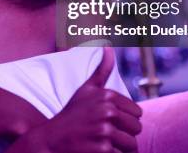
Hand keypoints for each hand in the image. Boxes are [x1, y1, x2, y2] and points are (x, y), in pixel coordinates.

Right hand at [9, 48, 141, 152]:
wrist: (50, 140)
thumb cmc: (71, 116)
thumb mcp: (85, 91)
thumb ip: (101, 70)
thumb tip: (108, 45)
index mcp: (106, 95)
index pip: (137, 113)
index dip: (124, 121)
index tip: (107, 122)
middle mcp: (107, 111)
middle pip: (137, 129)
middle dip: (124, 135)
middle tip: (104, 136)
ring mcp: (104, 131)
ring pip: (132, 145)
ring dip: (120, 149)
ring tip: (101, 144)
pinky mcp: (103, 150)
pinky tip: (96, 152)